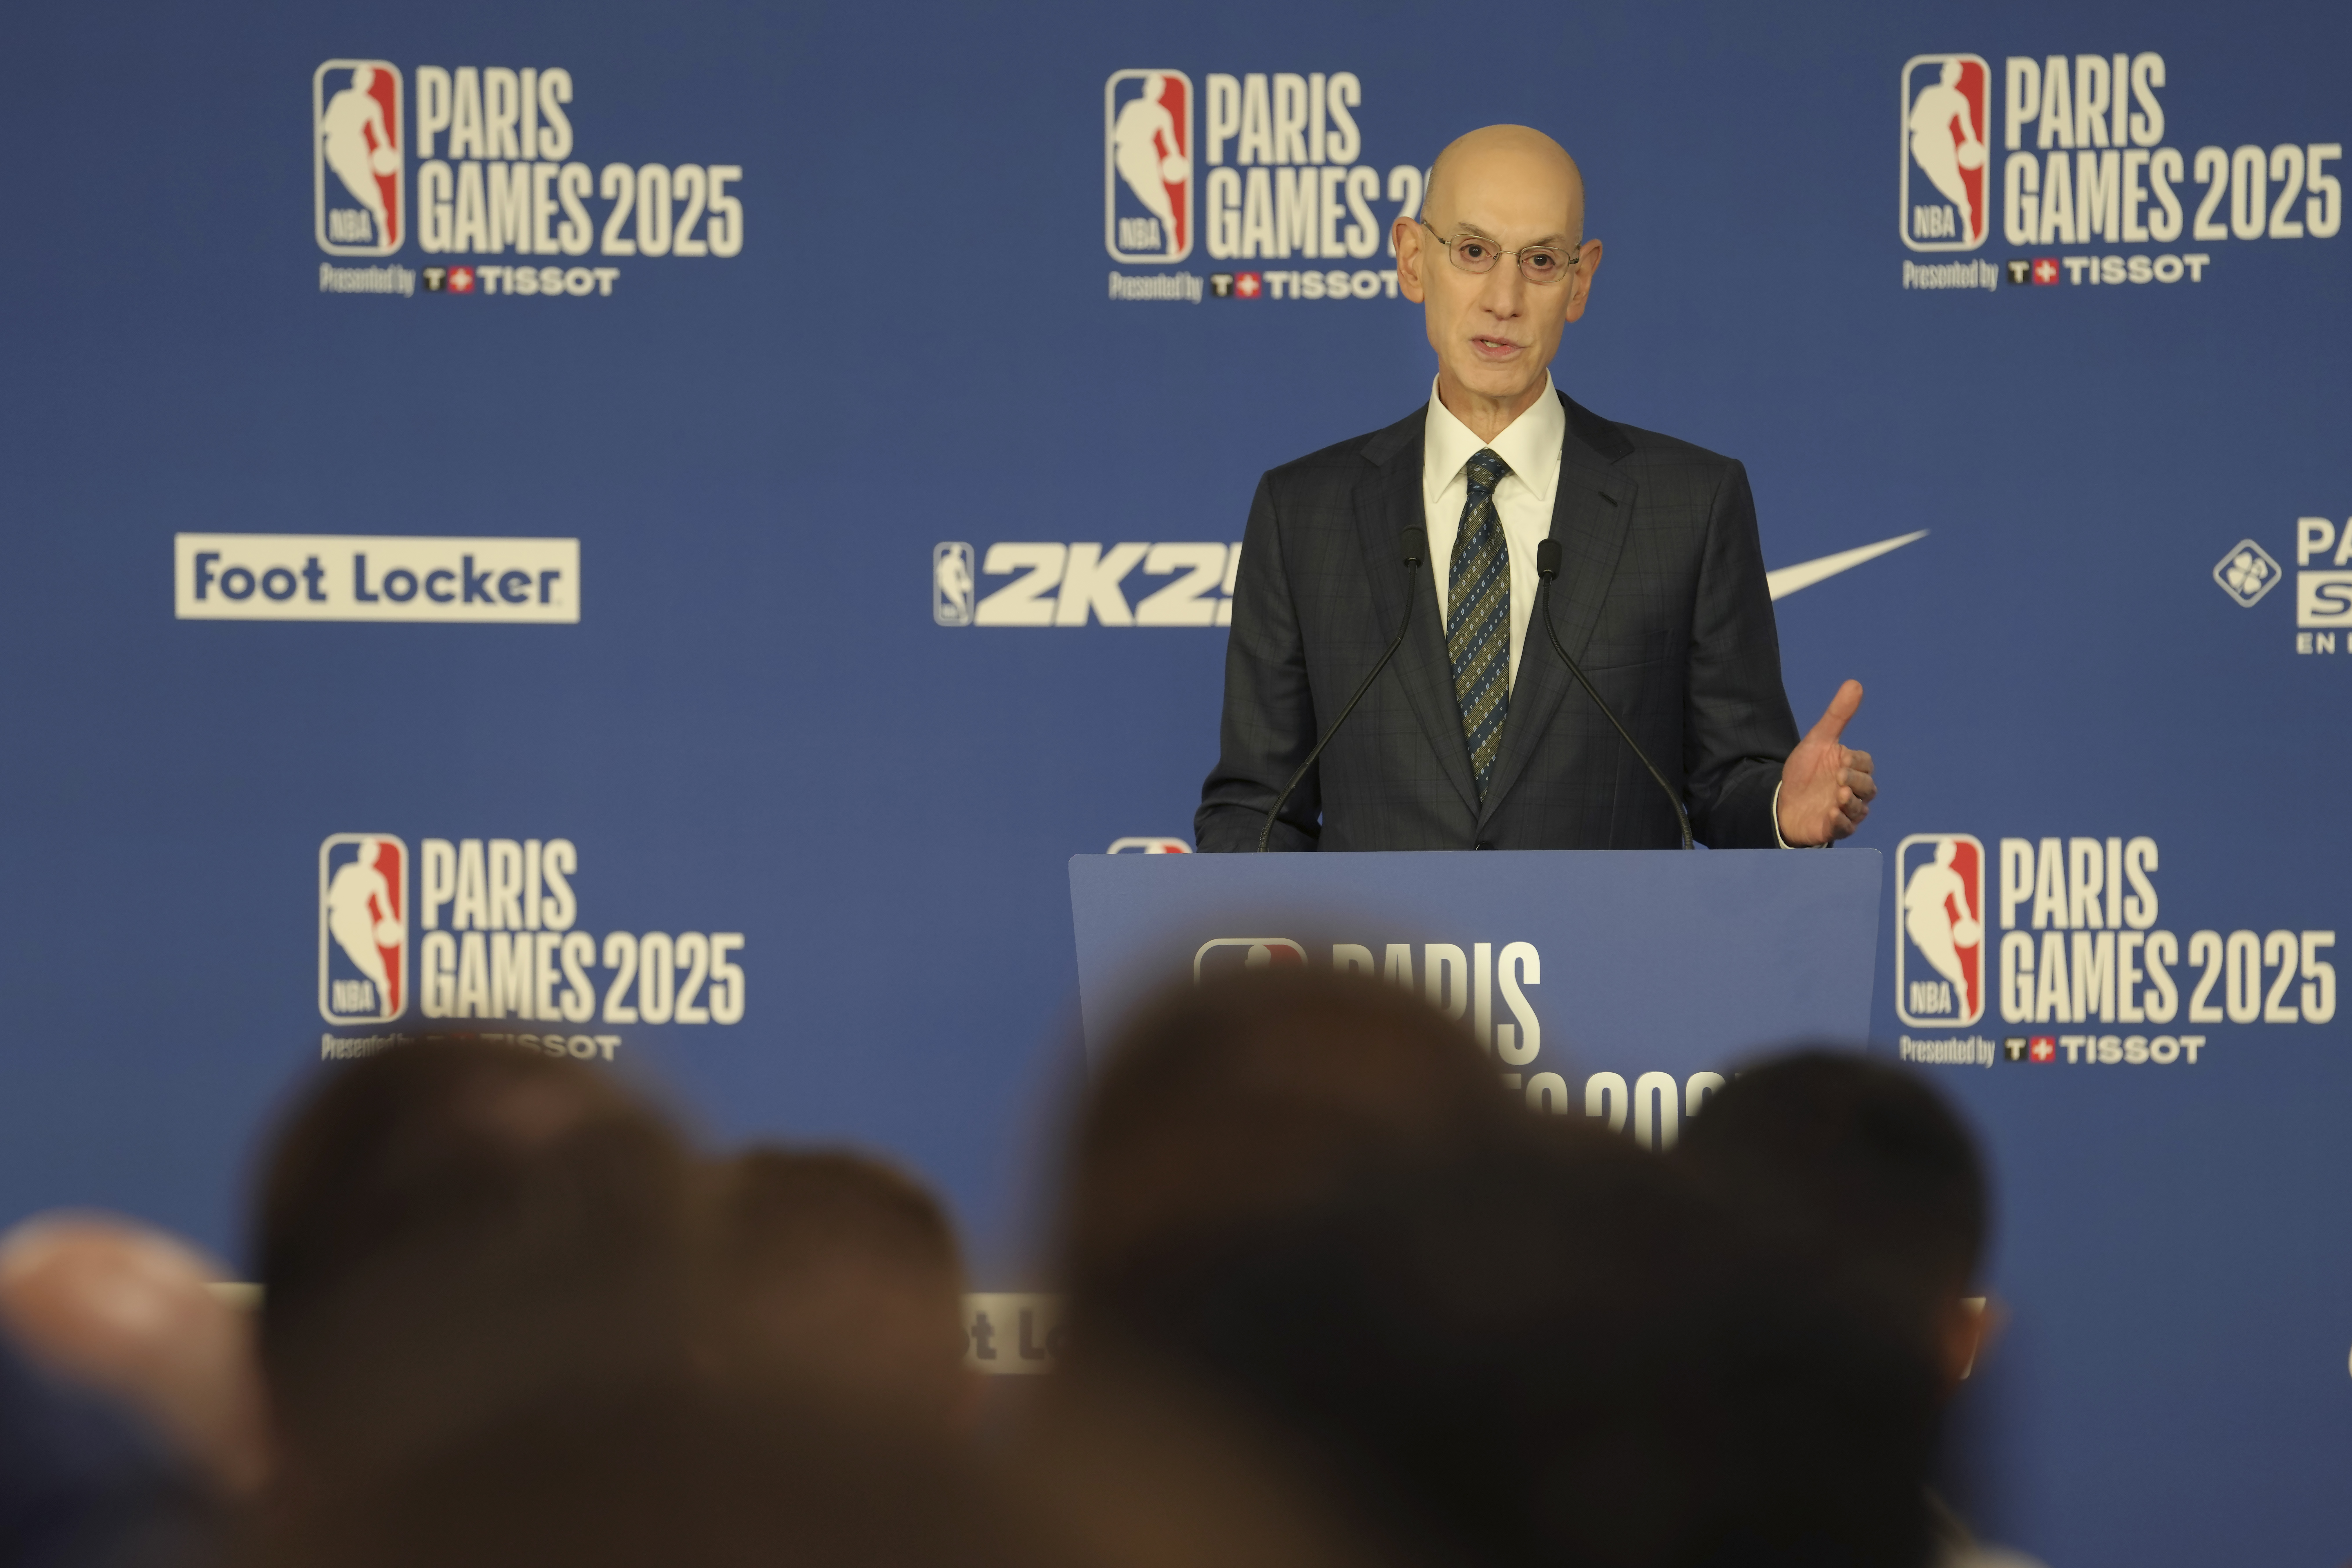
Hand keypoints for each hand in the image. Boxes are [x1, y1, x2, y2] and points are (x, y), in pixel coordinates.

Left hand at [1777, 680, 1875, 845]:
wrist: (1782, 799)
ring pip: (1860, 808)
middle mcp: (1853, 790)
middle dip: (1856, 782)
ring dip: (1851, 803)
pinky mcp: (1834, 828)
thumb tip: (1854, 684)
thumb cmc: (1804, 771)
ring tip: (1837, 796)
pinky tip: (1831, 815)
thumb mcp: (1817, 740)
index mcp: (1851, 768)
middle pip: (1868, 787)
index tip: (1843, 758)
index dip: (1858, 762)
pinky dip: (1841, 822)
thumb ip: (1837, 715)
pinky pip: (1846, 829)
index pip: (1866, 764)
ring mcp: (1845, 810)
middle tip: (1839, 778)